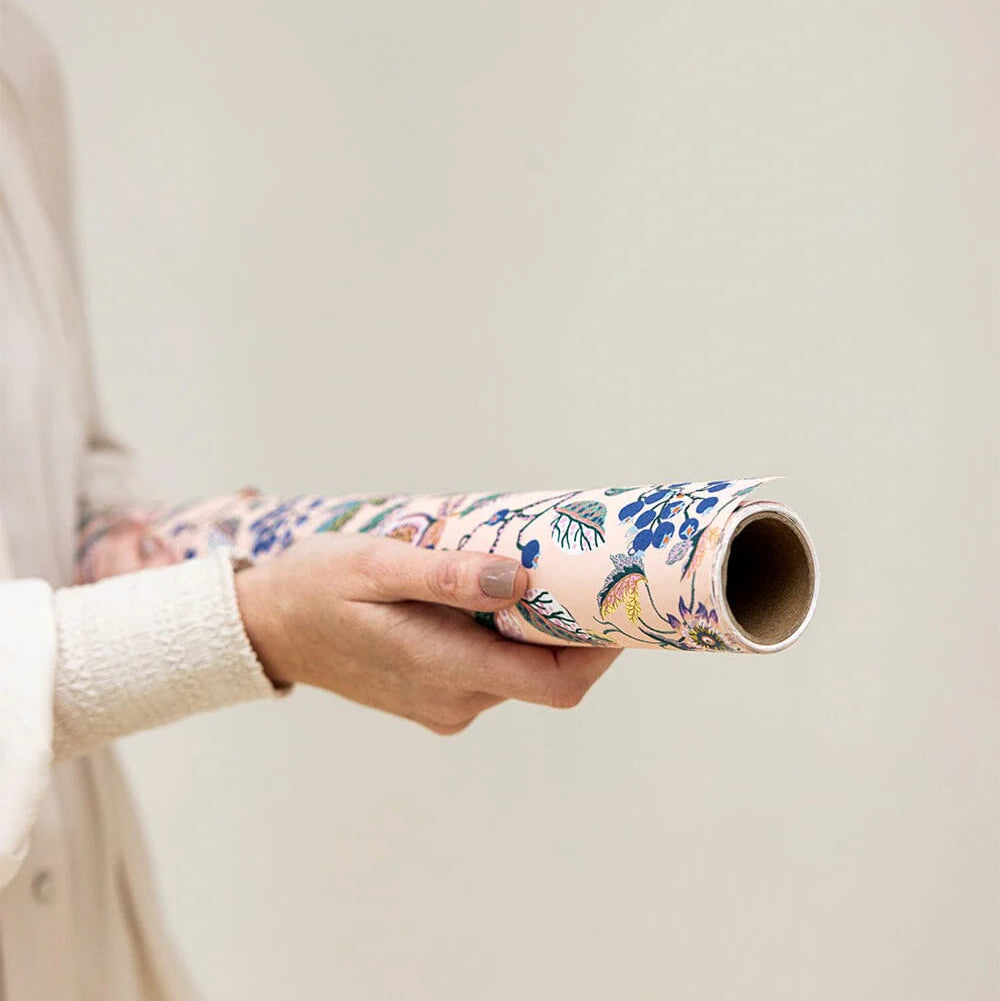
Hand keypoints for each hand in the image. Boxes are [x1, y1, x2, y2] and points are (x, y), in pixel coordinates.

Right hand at [234, 534, 619, 733]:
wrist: (266, 626)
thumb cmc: (316, 587)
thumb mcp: (376, 565)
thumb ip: (448, 576)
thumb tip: (520, 579)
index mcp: (446, 669)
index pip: (556, 684)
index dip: (600, 651)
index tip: (614, 601)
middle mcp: (454, 700)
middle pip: (545, 676)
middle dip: (571, 628)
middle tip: (574, 567)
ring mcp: (443, 704)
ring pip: (517, 671)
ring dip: (532, 627)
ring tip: (523, 569)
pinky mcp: (433, 697)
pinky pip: (489, 670)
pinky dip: (502, 636)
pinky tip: (484, 593)